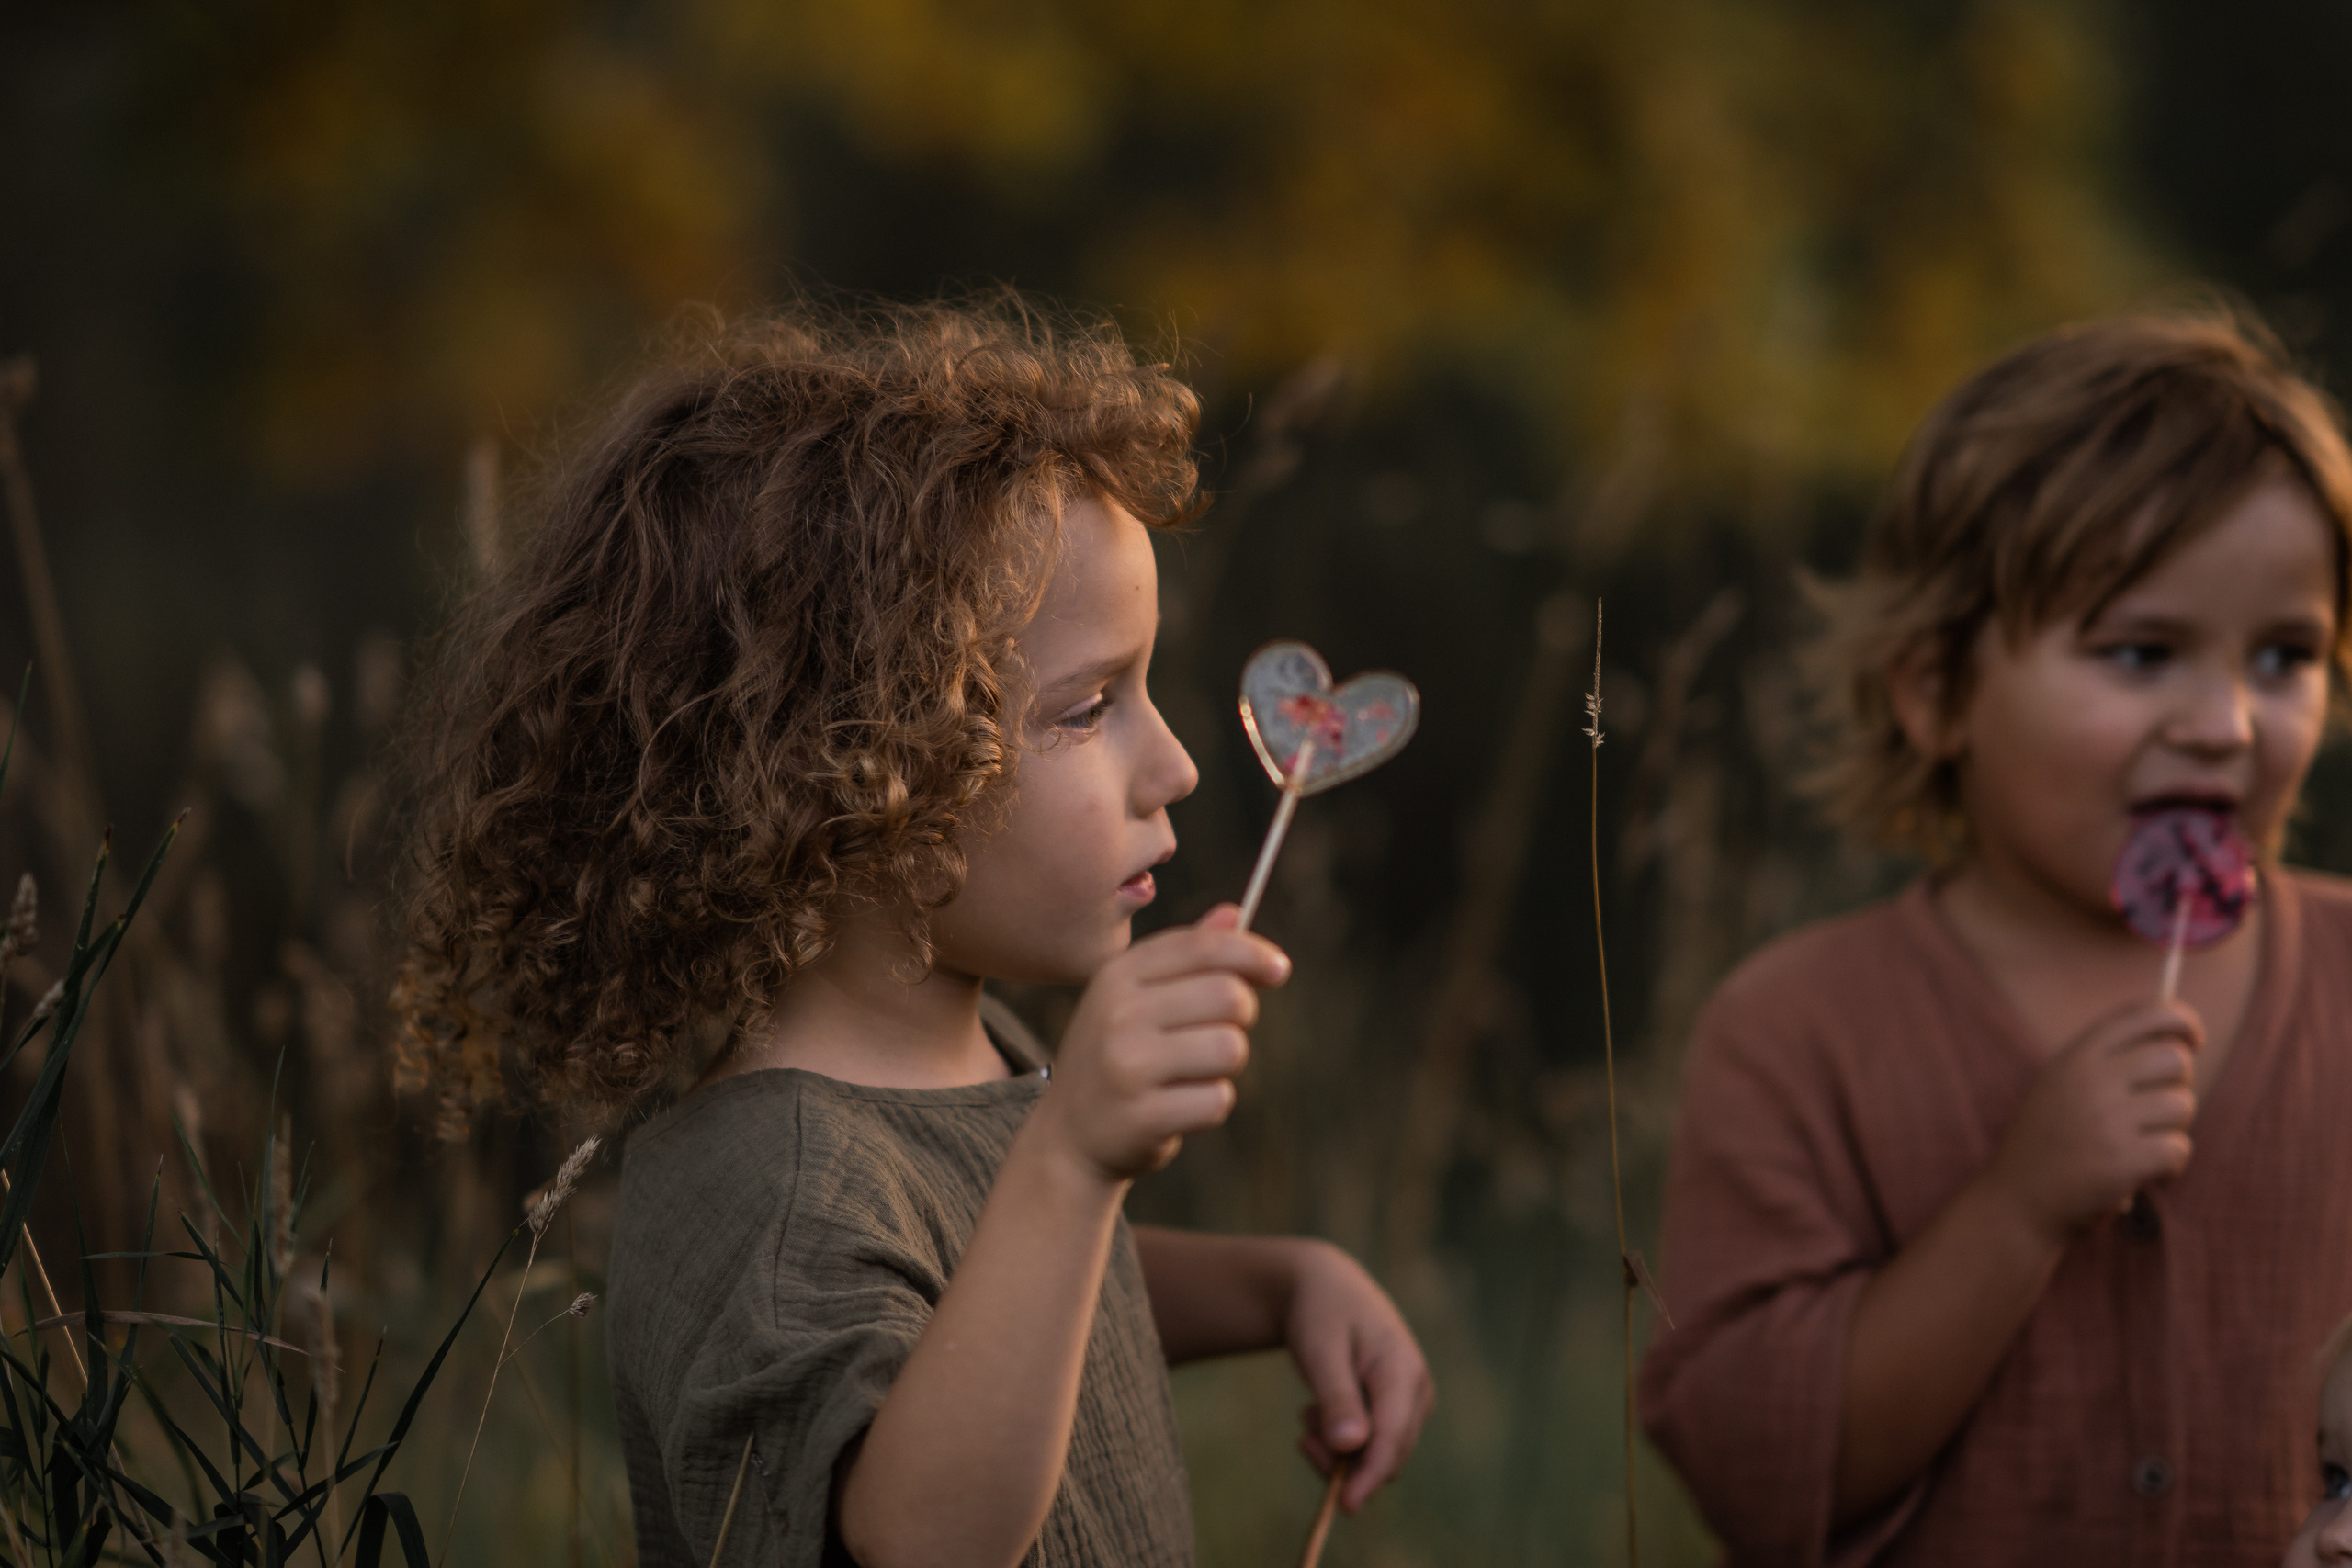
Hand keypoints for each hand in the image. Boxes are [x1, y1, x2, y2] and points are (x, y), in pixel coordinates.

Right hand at [1026, 904, 1289, 1186]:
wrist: (1070, 1136)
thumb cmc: (1119, 1056)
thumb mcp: (1135, 997)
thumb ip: (1186, 955)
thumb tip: (1236, 911)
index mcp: (1118, 975)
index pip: (1202, 946)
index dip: (1252, 952)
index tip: (1279, 969)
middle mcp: (1118, 1013)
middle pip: (1228, 995)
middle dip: (1241, 1017)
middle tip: (1219, 1034)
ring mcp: (1127, 1065)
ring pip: (1230, 1048)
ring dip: (1225, 1065)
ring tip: (1191, 1073)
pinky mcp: (1143, 1116)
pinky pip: (1217, 1099)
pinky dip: (1210, 1104)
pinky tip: (1178, 1107)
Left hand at [1285, 1242, 1434, 1512]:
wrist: (1325, 1287)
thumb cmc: (1321, 1314)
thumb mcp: (1320, 1350)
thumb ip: (1336, 1398)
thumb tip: (1351, 1448)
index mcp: (1403, 1371)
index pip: (1393, 1438)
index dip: (1370, 1476)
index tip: (1345, 1506)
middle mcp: (1416, 1390)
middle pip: (1388, 1453)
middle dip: (1343, 1461)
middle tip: (1301, 1436)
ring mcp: (1410, 1400)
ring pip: (1379, 1453)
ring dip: (1339, 1449)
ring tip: (1307, 1413)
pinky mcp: (1397, 1407)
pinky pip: (1373, 1443)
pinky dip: (1342, 1440)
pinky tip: (1317, 1411)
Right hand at [1981, 1000, 2202, 1243]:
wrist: (2017, 1203)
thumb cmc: (2050, 1143)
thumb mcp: (2061, 1086)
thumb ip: (2107, 1059)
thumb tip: (2180, 1039)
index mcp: (2076, 1057)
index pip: (2146, 1015)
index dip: (2181, 1020)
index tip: (2195, 1039)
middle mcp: (2090, 1081)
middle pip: (2175, 1059)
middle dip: (2178, 1084)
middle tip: (2156, 1110)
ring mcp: (2107, 1121)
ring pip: (2183, 1106)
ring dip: (2172, 1129)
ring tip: (2140, 1145)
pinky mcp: (2123, 1161)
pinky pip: (2179, 1149)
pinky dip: (2170, 1165)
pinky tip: (2143, 1173)